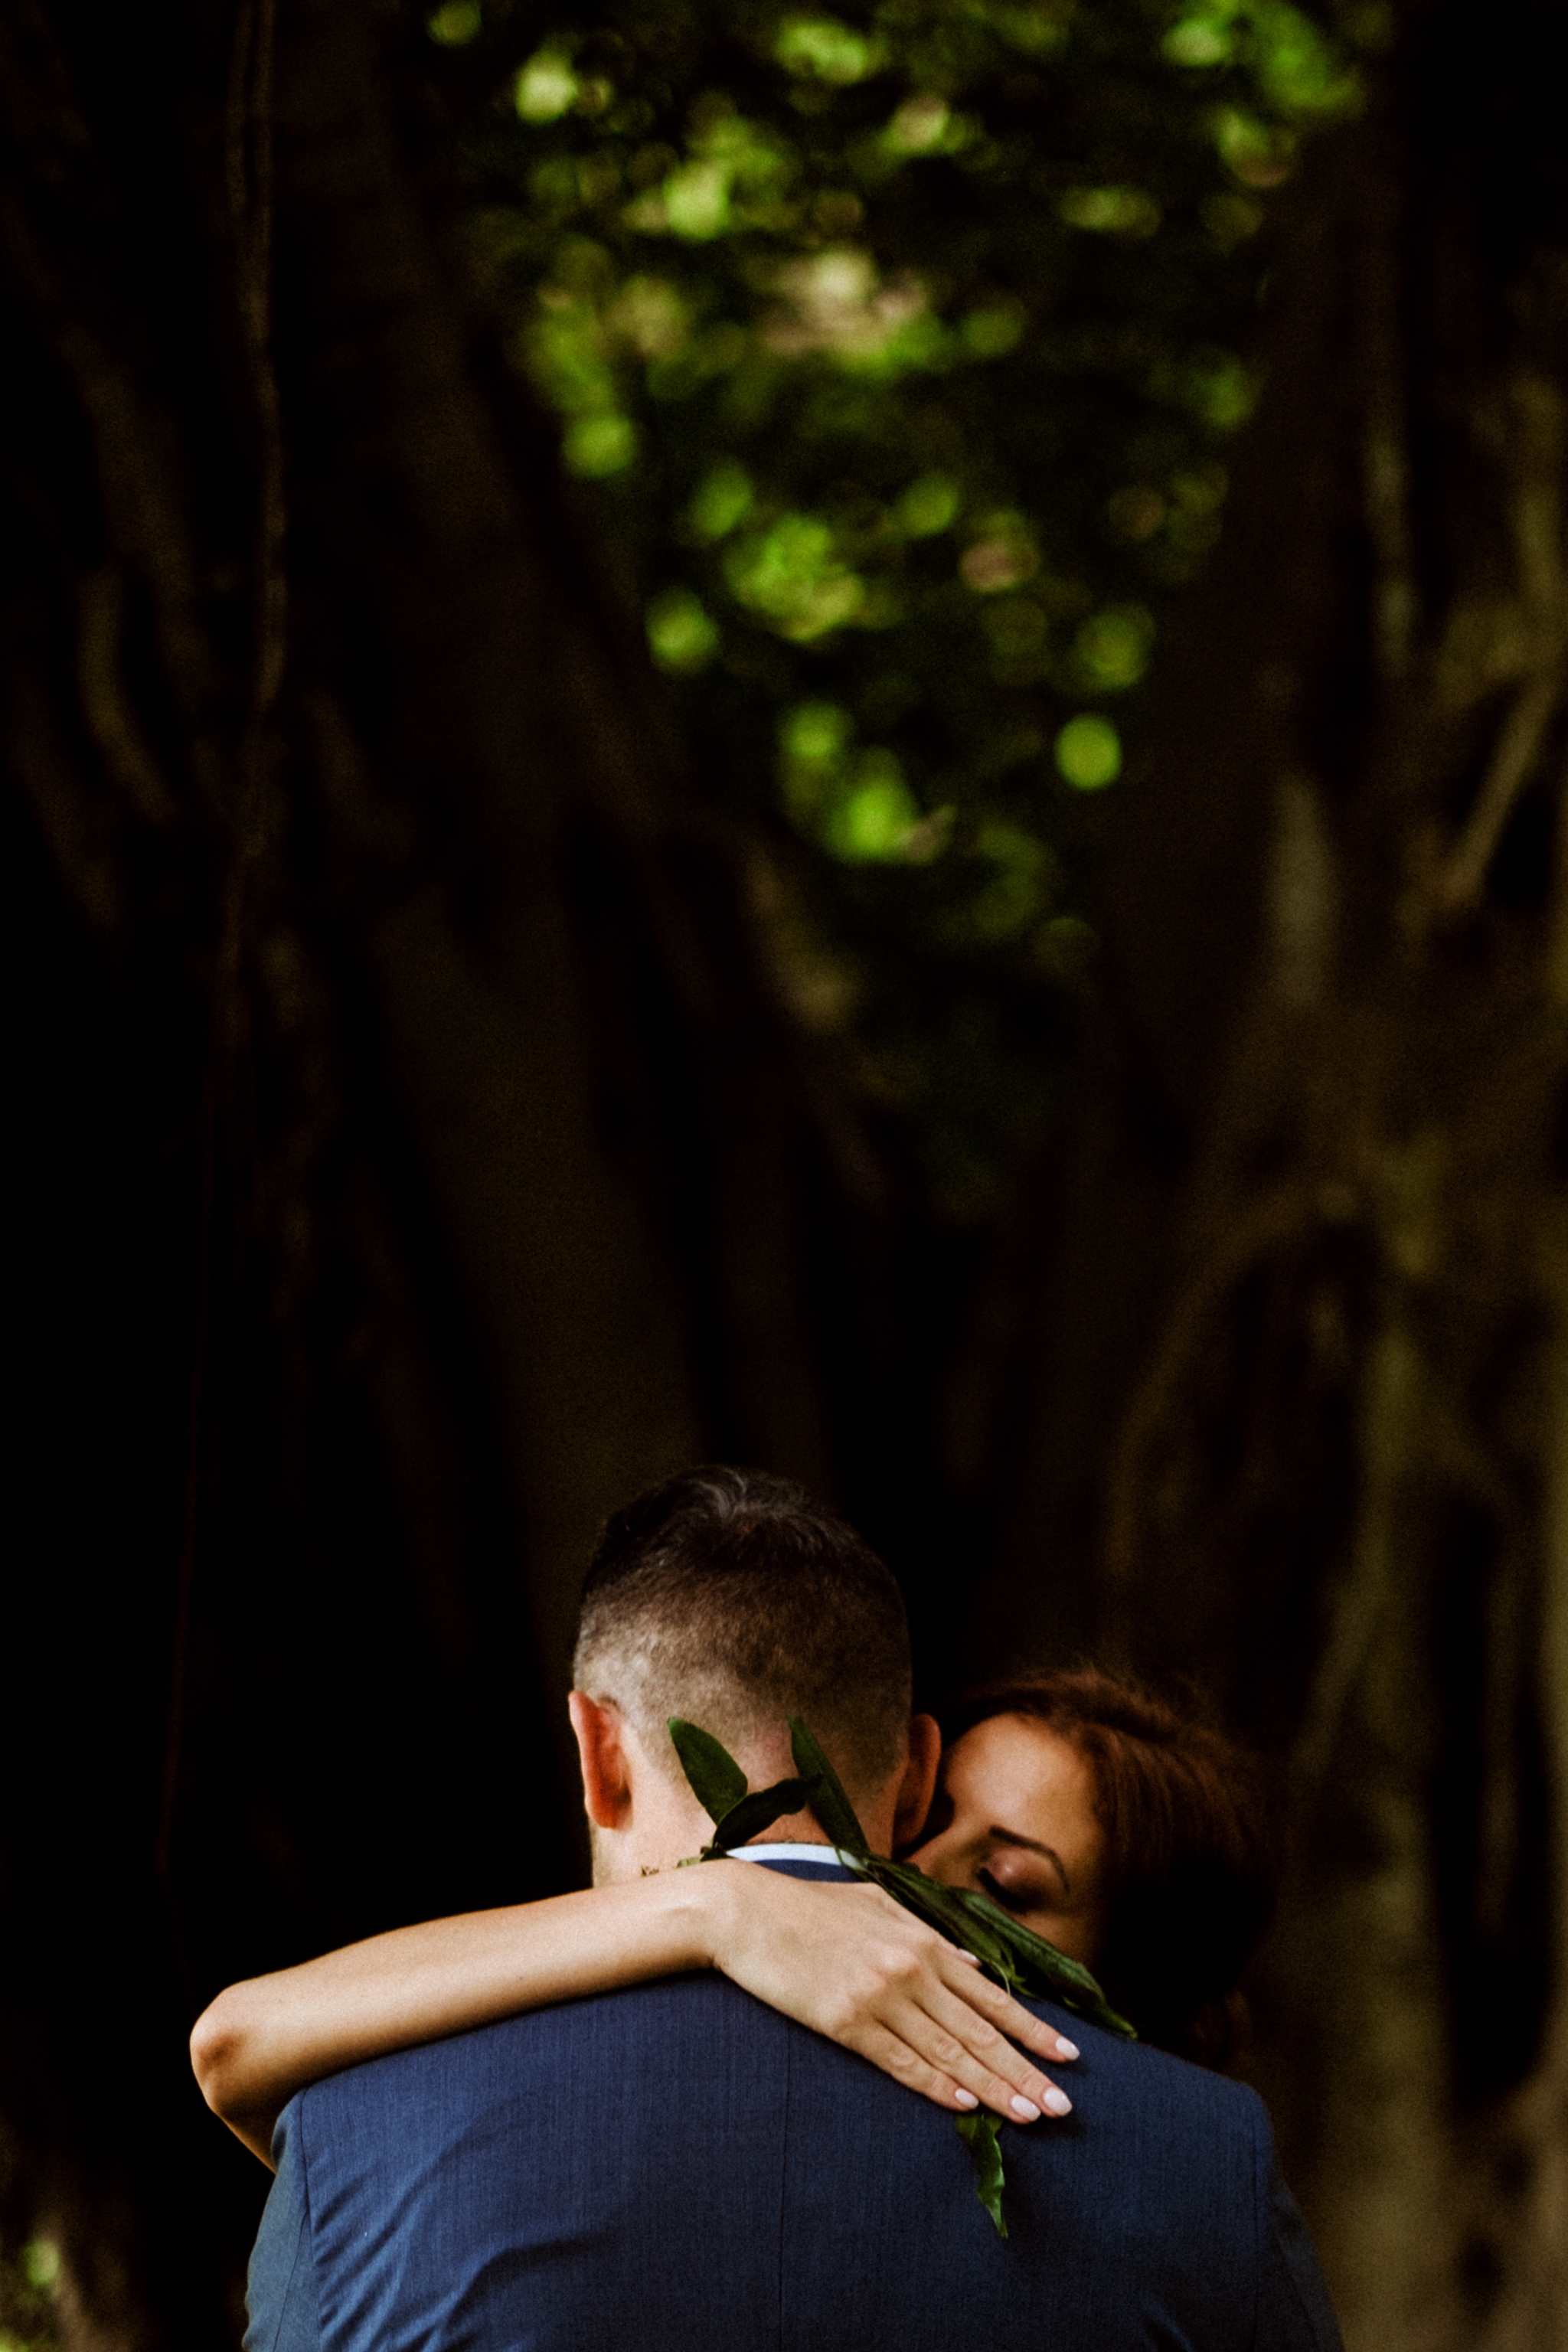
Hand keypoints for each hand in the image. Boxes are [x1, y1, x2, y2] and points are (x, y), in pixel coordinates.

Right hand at [705, 1863, 1076, 2121]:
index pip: (991, 1995)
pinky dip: (934, 2085)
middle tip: (1062, 2104)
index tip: (1068, 2055)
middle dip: (1025, 2070)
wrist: (748, 1912)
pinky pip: (900, 2061)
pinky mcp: (846, 2021)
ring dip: (992, 2087)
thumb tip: (973, 1964)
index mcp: (922, 1941)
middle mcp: (911, 1968)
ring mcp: (880, 1996)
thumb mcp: (879, 1904)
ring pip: (948, 2052)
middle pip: (980, 2031)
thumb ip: (929, 1934)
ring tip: (1029, 2114)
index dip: (1032, 2029)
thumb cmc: (811, 1907)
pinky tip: (963, 2105)